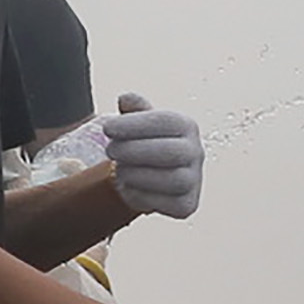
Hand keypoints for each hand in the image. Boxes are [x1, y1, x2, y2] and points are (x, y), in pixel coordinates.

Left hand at [104, 93, 205, 218]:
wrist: (148, 179)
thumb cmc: (143, 145)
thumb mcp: (138, 123)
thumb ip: (134, 108)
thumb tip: (126, 99)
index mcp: (186, 126)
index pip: (165, 121)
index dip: (134, 124)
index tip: (107, 128)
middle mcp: (196, 152)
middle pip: (171, 152)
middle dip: (134, 151)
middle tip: (110, 151)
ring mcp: (194, 180)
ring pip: (173, 180)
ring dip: (138, 174)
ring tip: (120, 170)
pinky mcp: (187, 205)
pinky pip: (168, 203)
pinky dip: (143, 195)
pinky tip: (130, 187)